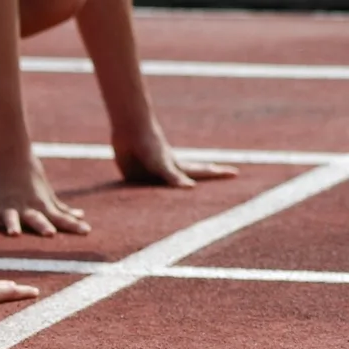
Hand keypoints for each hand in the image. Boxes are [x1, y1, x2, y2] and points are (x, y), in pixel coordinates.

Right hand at [0, 155, 91, 236]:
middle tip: (49, 234)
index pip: (60, 218)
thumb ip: (62, 209)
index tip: (86, 231)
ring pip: (11, 218)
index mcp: (41, 206)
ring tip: (14, 234)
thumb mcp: (47, 194)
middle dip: (42, 225)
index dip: (72, 225)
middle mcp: (25, 208)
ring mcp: (7, 207)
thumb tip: (81, 216)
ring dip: (13, 225)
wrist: (9, 154)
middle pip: (36, 219)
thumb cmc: (30, 176)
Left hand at [113, 125, 238, 186]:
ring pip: (165, 187)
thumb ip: (174, 177)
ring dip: (174, 192)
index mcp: (178, 167)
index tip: (237, 173)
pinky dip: (147, 196)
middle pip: (189, 178)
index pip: (203, 173)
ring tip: (186, 192)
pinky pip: (142, 192)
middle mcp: (167, 172)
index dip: (219, 174)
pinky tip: (146, 198)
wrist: (129, 132)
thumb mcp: (163, 164)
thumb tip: (191, 189)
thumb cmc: (149, 146)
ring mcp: (152, 175)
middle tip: (220, 176)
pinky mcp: (135, 179)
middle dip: (204, 178)